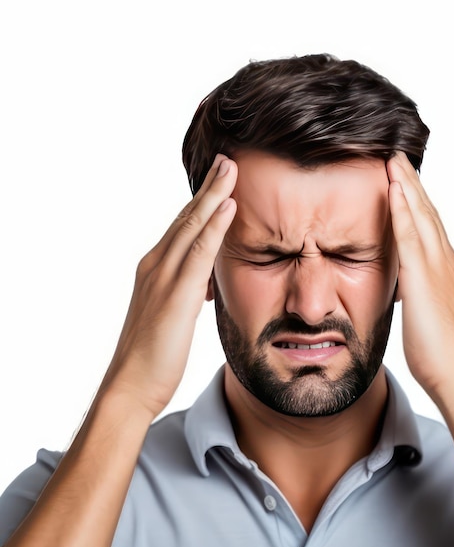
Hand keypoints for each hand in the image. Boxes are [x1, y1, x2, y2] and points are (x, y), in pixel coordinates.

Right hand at [102, 154, 237, 417]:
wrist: (130, 386)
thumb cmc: (152, 355)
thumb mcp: (173, 314)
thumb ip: (186, 291)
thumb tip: (204, 281)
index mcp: (155, 269)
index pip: (183, 227)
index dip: (201, 202)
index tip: (219, 179)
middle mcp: (155, 265)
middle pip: (186, 218)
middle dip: (208, 187)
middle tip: (227, 160)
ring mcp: (162, 277)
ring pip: (191, 226)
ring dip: (213, 195)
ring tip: (230, 168)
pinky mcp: (175, 295)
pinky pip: (198, 253)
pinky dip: (213, 227)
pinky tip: (227, 206)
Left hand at [387, 152, 453, 397]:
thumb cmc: (440, 350)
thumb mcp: (427, 312)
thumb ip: (419, 292)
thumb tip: (406, 288)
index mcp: (445, 268)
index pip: (429, 226)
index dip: (417, 201)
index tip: (405, 180)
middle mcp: (444, 260)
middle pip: (427, 212)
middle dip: (412, 183)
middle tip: (398, 157)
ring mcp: (436, 265)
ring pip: (420, 215)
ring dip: (406, 185)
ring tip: (394, 160)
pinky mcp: (423, 276)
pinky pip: (409, 235)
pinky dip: (402, 209)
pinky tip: (393, 188)